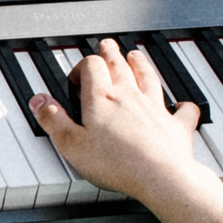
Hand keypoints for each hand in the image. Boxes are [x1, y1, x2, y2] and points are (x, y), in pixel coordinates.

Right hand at [34, 38, 201, 199]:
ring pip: (148, 78)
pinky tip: (183, 104)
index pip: (91, 67)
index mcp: (102, 99)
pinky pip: (183, 111)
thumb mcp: (71, 144)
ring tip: (136, 56)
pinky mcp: (176, 126)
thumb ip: (53, 120)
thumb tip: (39, 101)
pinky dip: (183, 106)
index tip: (76, 76)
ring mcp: (155, 109)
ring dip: (141, 65)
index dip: (82, 67)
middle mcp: (130, 96)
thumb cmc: (115, 162)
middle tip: (107, 46)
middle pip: (120, 65)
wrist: (159, 176)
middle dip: (111, 54)